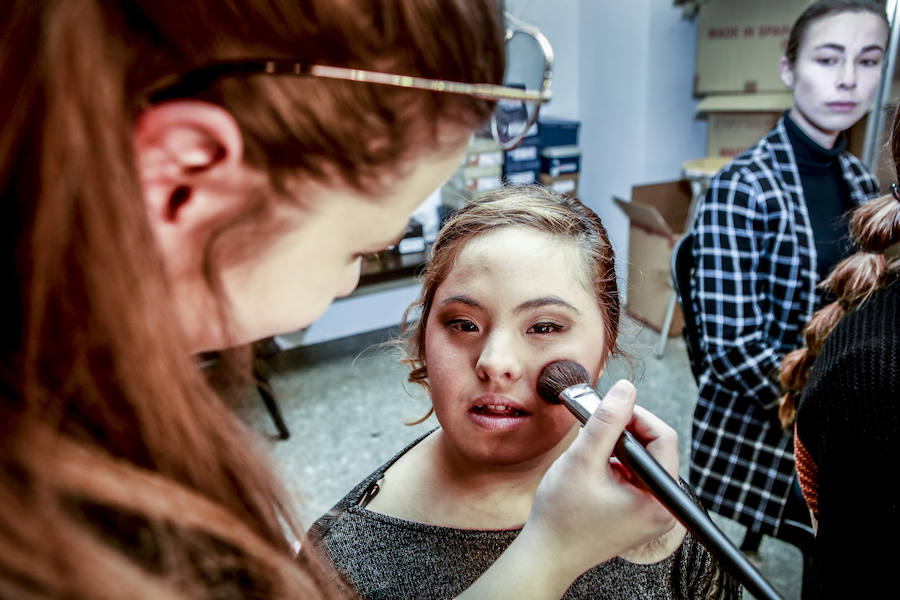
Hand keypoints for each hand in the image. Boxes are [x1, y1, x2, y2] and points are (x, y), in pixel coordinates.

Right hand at [523, 380, 678, 579]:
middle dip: (625, 431)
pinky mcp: (639, 514)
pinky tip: (593, 467)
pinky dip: (615, 463)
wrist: (547, 553)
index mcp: (659, 499)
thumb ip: (606, 421)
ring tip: (591, 450)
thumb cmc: (562, 516)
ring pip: (643, 460)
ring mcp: (652, 513)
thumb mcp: (583, 460)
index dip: (636, 416)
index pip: (664, 437)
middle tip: (596, 425)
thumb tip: (625, 389)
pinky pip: (635, 476)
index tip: (608, 408)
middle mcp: (664, 509)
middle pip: (656, 448)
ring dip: (618, 446)